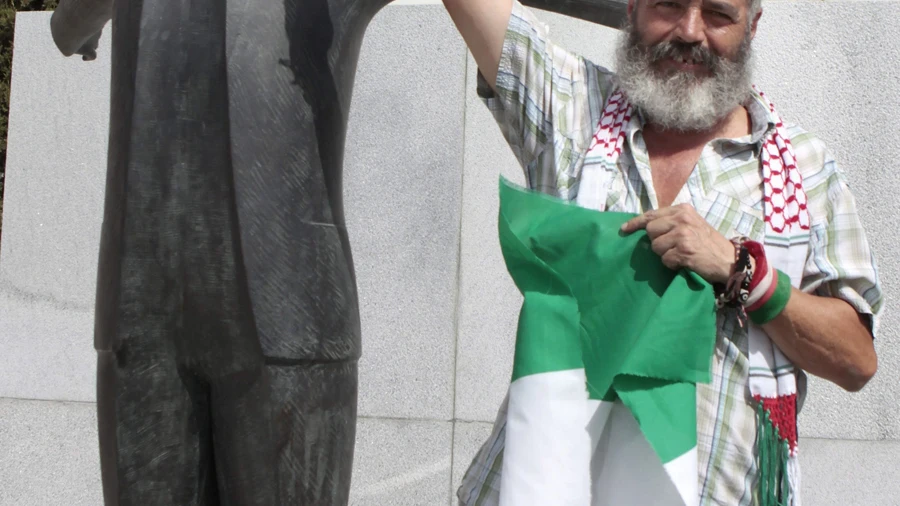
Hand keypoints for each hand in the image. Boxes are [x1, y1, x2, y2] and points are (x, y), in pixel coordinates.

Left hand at [620, 204, 734, 283]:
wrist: (730, 259)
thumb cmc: (708, 243)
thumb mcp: (691, 224)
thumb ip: (671, 222)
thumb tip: (644, 226)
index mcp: (682, 210)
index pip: (652, 214)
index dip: (636, 223)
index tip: (624, 229)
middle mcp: (682, 219)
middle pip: (650, 231)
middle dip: (657, 242)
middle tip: (673, 246)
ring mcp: (683, 234)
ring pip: (655, 247)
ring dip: (665, 254)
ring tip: (681, 254)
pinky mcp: (684, 250)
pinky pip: (665, 260)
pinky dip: (672, 264)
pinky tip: (684, 262)